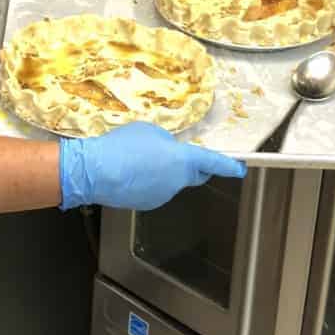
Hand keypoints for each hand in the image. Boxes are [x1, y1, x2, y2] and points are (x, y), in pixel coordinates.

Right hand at [58, 121, 246, 211]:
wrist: (95, 172)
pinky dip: (150, 181)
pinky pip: (156, 189)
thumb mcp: (150, 131)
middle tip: (184, 157)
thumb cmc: (122, 146)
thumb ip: (167, 141)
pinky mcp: (147, 203)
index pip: (214, 163)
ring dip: (165, 173)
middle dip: (195, 168)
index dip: (230, 166)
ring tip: (141, 160)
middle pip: (195, 176)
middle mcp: (177, 182)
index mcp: (183, 161)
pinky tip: (132, 172)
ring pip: (172, 182)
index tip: (240, 169)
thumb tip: (168, 150)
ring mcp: (163, 195)